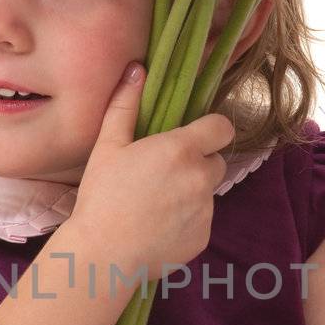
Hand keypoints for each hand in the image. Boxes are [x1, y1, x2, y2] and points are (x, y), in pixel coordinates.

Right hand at [71, 62, 235, 271]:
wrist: (104, 255)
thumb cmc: (102, 197)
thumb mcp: (108, 147)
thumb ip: (125, 105)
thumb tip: (137, 69)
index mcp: (181, 150)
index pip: (222, 127)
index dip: (212, 130)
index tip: (196, 136)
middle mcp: (201, 178)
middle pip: (217, 162)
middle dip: (198, 164)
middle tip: (164, 175)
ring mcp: (206, 210)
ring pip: (208, 193)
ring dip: (191, 193)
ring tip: (155, 204)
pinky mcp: (203, 237)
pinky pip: (202, 220)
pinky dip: (187, 221)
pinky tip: (158, 226)